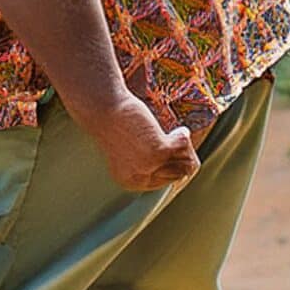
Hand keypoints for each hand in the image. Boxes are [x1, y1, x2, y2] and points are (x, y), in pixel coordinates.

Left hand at [79, 93, 199, 191]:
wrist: (102, 107)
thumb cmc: (119, 125)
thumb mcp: (135, 153)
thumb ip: (155, 165)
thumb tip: (186, 173)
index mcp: (131, 182)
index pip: (170, 182)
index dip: (176, 163)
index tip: (170, 148)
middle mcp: (139, 178)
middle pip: (182, 174)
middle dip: (182, 154)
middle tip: (168, 138)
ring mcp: (148, 166)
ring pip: (187, 162)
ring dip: (183, 145)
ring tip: (169, 133)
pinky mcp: (157, 151)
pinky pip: (185, 146)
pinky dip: (182, 135)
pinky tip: (176, 129)